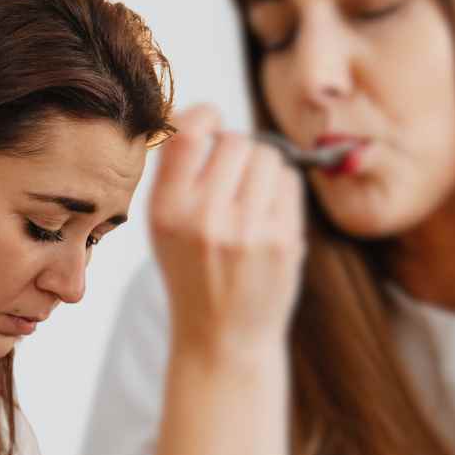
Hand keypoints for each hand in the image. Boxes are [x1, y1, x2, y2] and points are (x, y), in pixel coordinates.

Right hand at [148, 105, 305, 363]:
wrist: (222, 339)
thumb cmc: (194, 274)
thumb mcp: (164, 227)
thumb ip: (178, 174)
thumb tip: (203, 115)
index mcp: (166, 211)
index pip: (187, 134)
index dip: (204, 115)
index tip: (211, 121)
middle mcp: (204, 219)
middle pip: (235, 141)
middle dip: (238, 150)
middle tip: (234, 177)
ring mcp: (247, 231)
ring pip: (268, 156)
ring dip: (263, 167)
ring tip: (251, 198)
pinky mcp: (283, 241)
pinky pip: (289, 181)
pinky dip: (281, 188)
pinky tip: (268, 215)